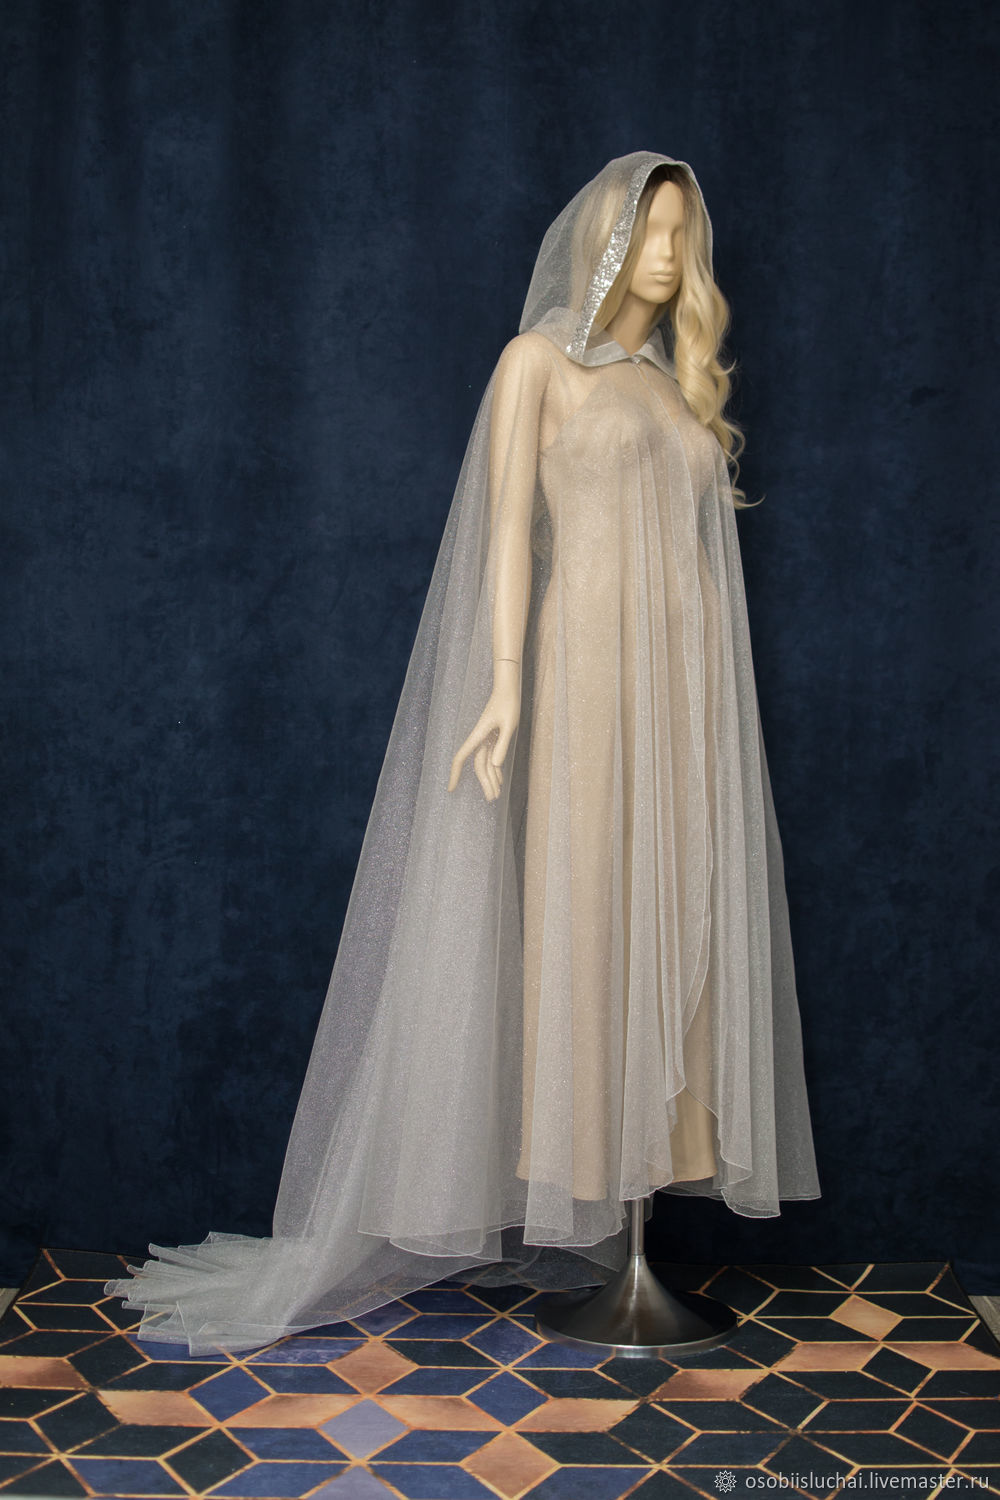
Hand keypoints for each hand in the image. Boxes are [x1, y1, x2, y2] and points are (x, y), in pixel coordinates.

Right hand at [448, 670, 519, 801]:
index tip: (451, 789)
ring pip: (486, 764)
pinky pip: (493, 757)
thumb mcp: (509, 724)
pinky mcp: (494, 738)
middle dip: (484, 783)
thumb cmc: (508, 703)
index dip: (454, 773)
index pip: (461, 758)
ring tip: (496, 795)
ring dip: (492, 779)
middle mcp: (480, 739)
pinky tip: (500, 781)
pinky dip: (497, 770)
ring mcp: (486, 739)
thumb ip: (503, 744)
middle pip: (478, 766)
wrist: (508, 689)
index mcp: (479, 735)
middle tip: (491, 799)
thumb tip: (495, 764)